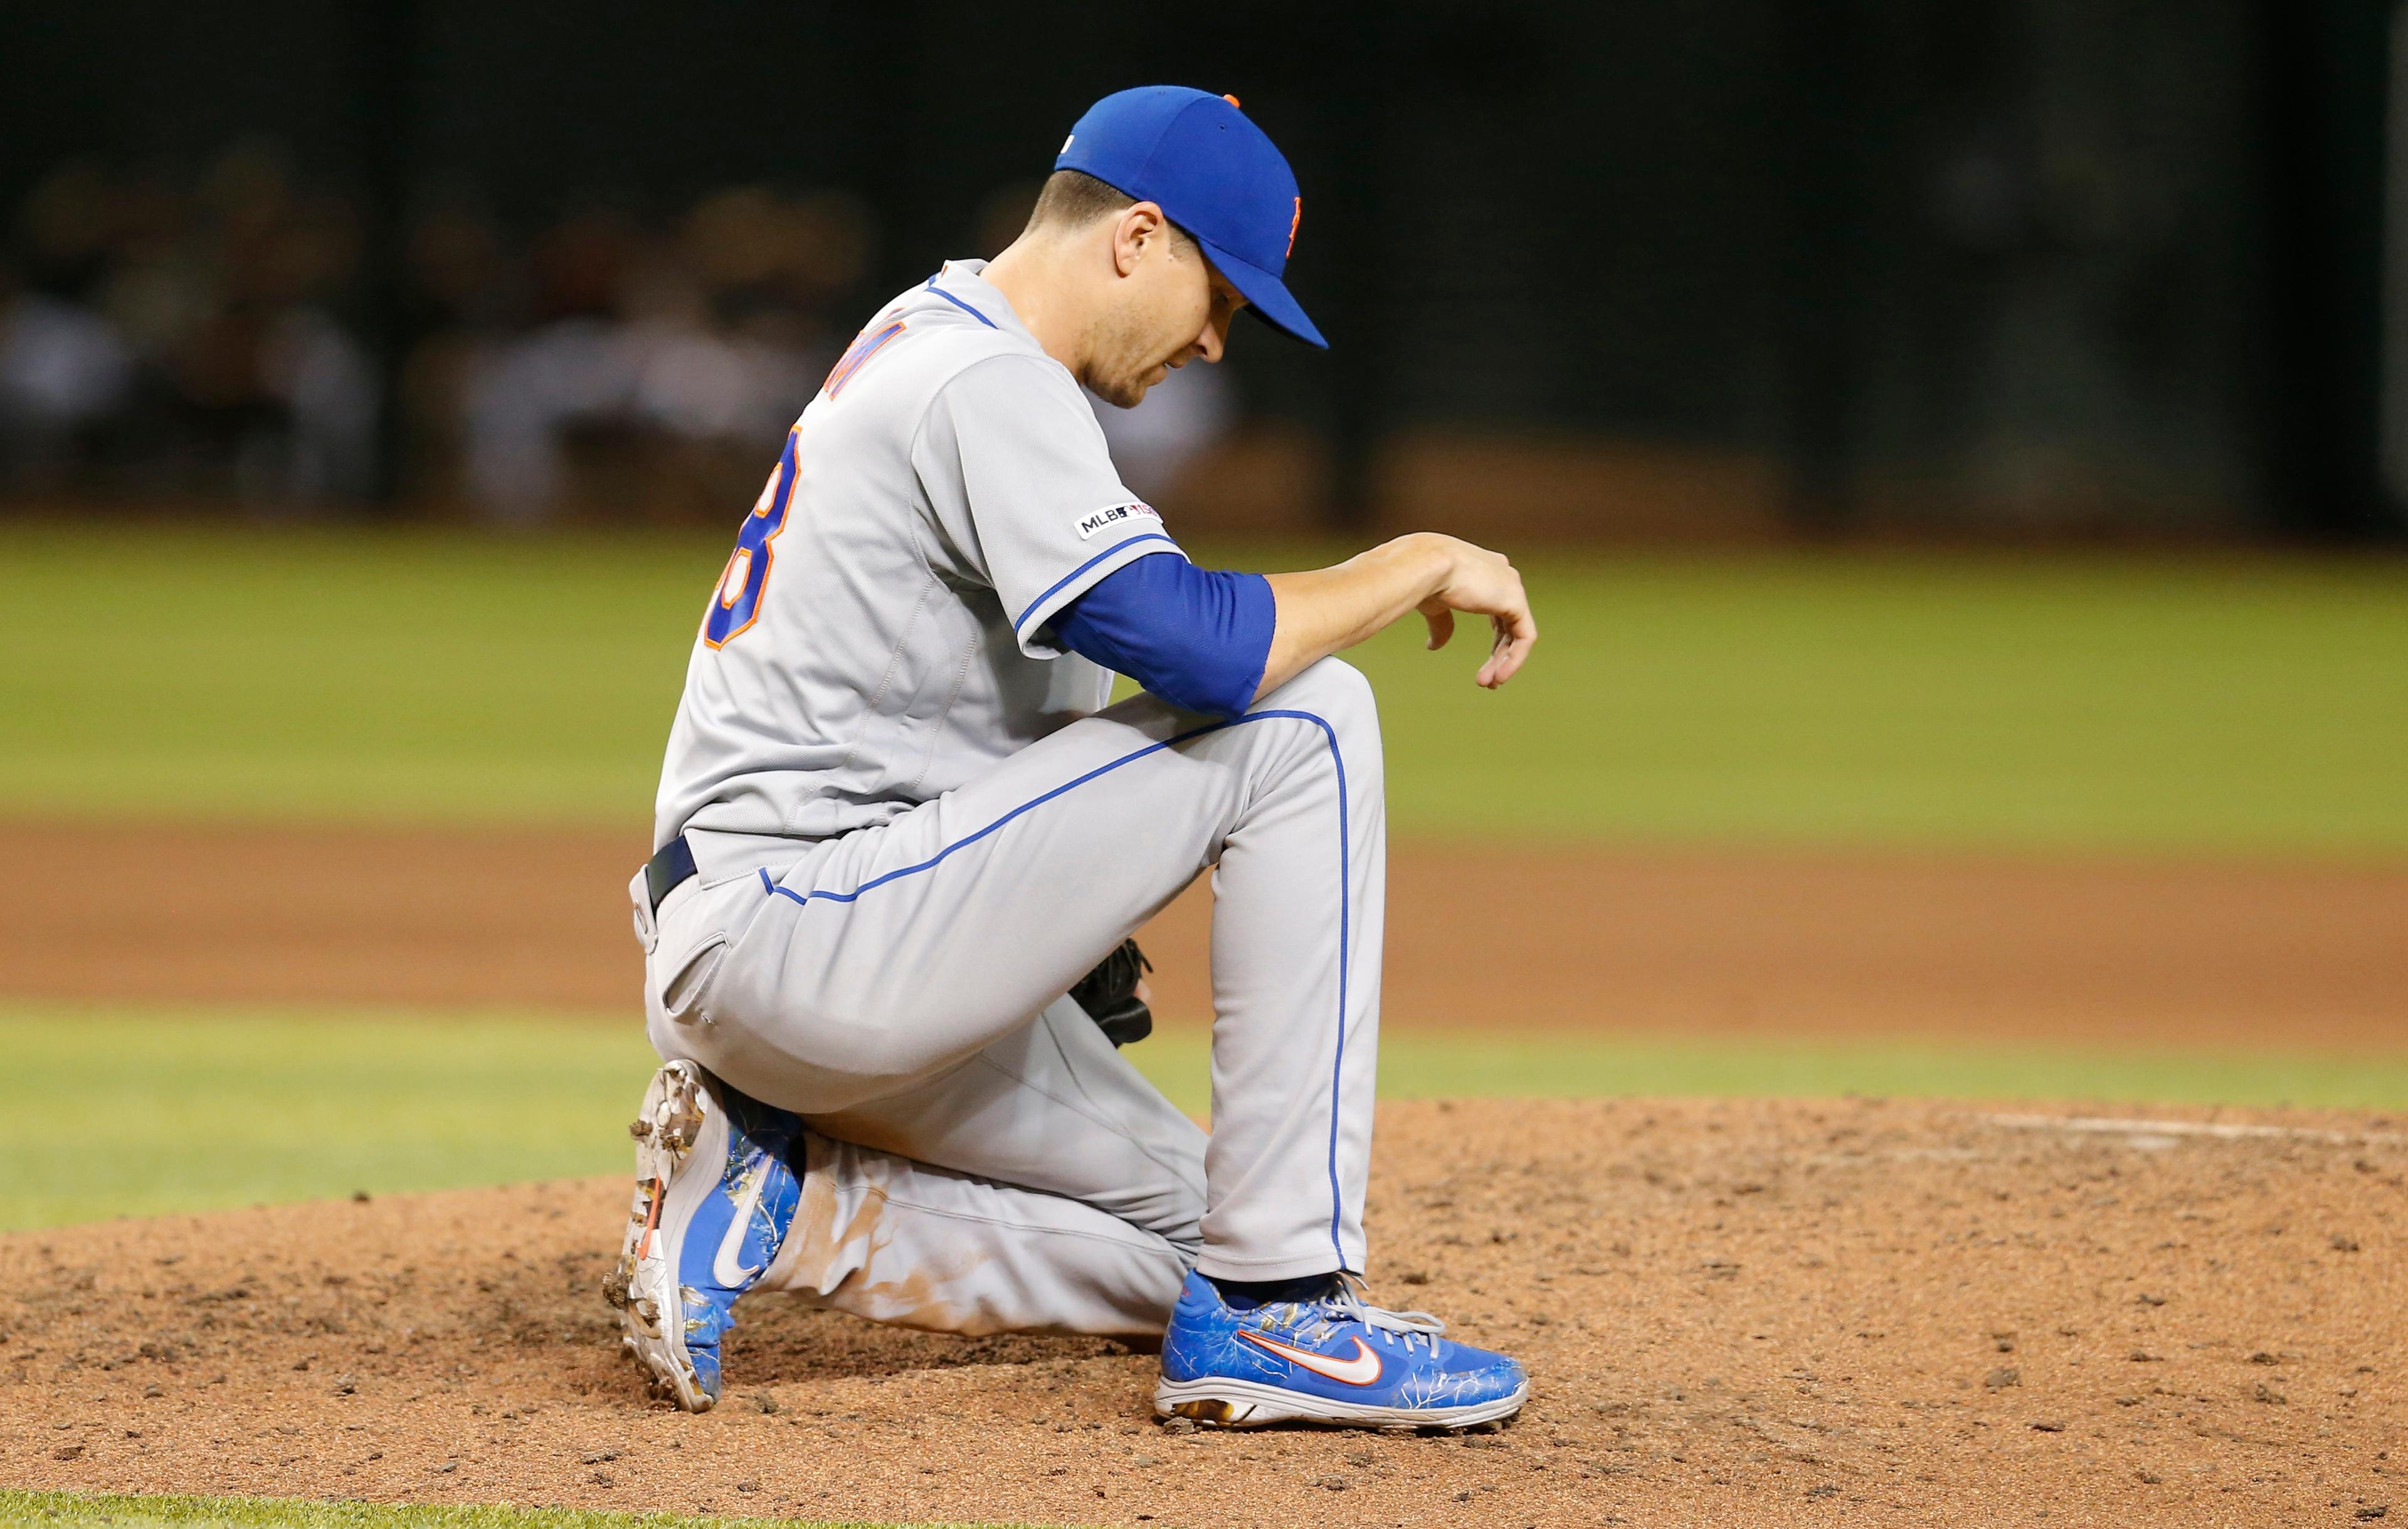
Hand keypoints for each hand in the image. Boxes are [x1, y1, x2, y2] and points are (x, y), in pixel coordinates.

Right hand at [1413, 535, 1537, 687]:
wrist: (1425, 565)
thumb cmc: (1423, 578)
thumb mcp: (1435, 605)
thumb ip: (1443, 624)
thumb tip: (1435, 647)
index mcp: (1486, 570)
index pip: (1498, 609)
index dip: (1495, 639)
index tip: (1485, 664)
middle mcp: (1503, 575)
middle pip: (1508, 624)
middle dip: (1498, 655)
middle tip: (1488, 681)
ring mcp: (1512, 586)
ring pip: (1517, 633)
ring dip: (1504, 662)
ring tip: (1489, 684)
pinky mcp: (1516, 601)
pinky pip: (1524, 637)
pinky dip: (1514, 659)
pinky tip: (1498, 676)